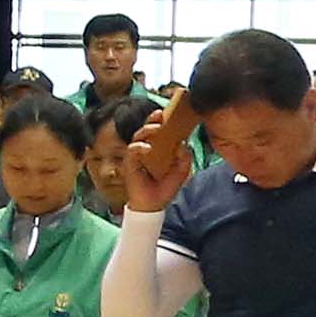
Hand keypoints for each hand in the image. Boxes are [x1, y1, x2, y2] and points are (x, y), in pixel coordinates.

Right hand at [119, 95, 191, 213]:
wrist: (154, 204)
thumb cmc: (165, 187)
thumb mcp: (182, 171)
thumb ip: (185, 157)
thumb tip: (183, 144)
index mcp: (158, 149)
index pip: (159, 131)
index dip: (162, 121)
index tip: (169, 112)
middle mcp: (146, 149)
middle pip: (146, 129)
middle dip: (152, 120)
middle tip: (160, 114)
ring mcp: (137, 156)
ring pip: (137, 137)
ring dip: (146, 130)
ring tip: (156, 127)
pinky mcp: (130, 164)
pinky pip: (132, 151)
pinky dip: (138, 147)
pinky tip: (146, 147)